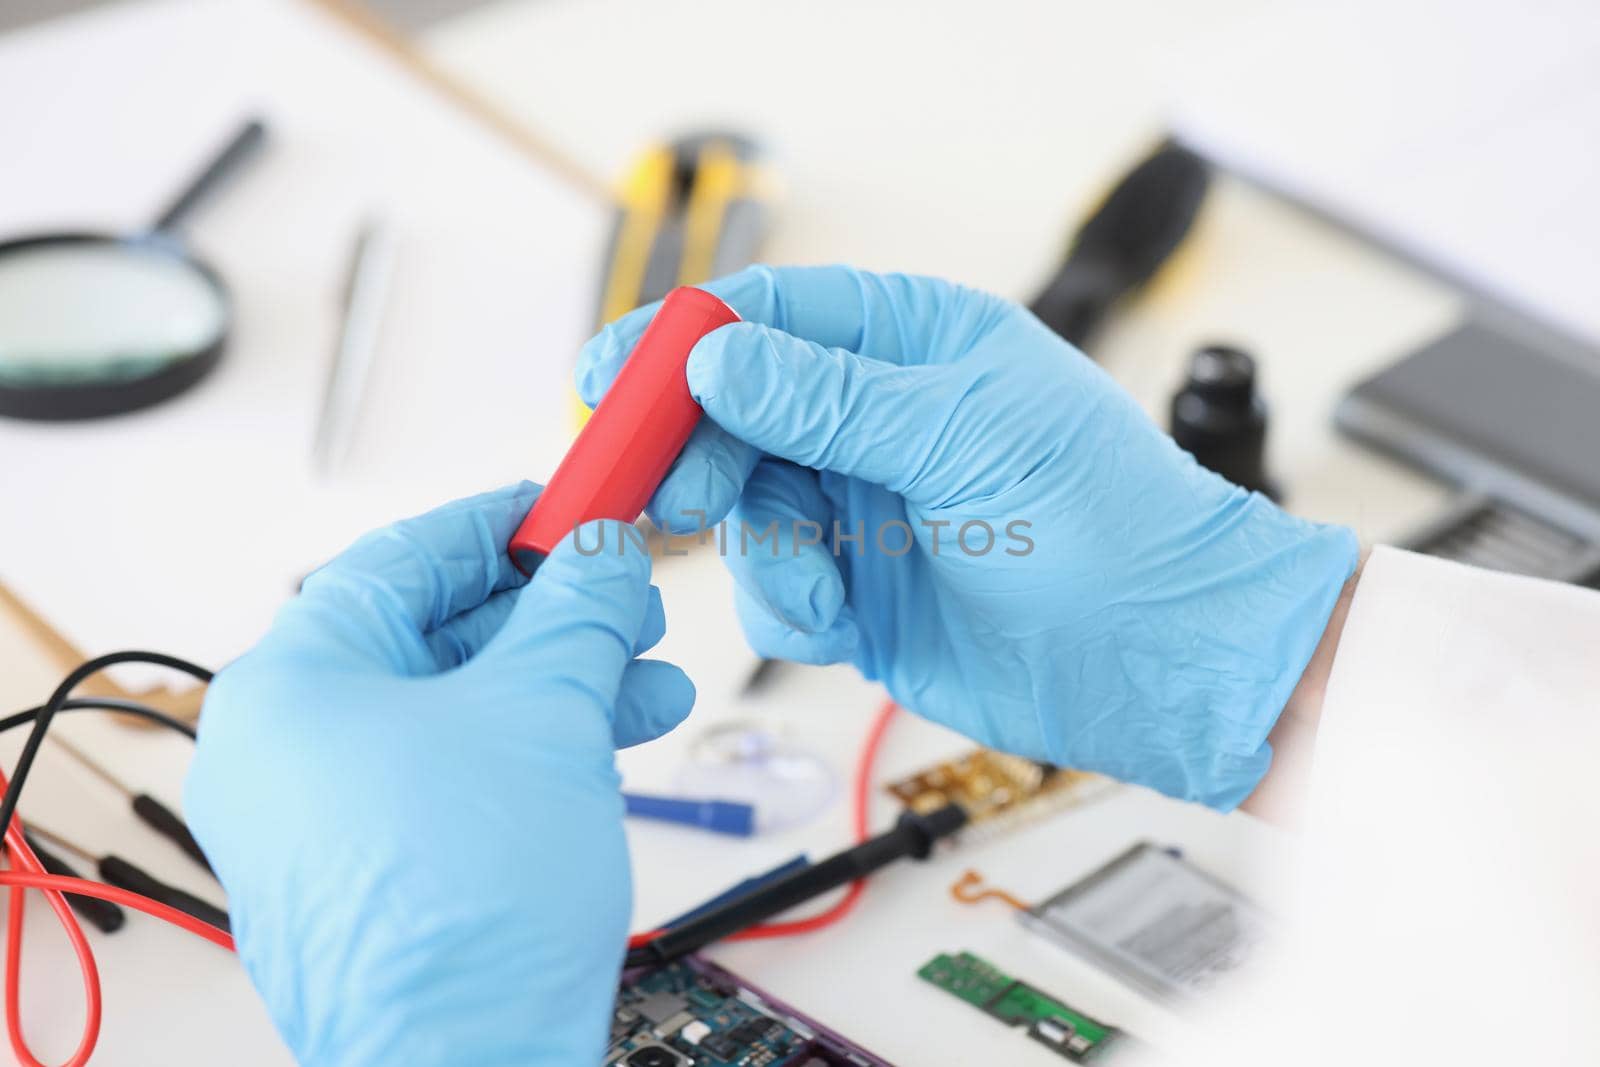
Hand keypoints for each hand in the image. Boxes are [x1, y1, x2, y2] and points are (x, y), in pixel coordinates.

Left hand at [185, 485, 693, 1065]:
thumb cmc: (465, 905)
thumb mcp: (544, 711)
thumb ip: (576, 610)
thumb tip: (600, 551)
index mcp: (289, 685)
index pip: (398, 560)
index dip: (496, 523)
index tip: (561, 504)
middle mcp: (285, 750)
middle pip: (433, 639)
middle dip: (551, 615)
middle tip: (625, 595)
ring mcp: (321, 821)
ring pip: (454, 714)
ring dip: (560, 684)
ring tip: (649, 676)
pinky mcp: (369, 875)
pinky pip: (451, 777)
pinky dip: (530, 749)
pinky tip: (616, 737)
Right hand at [579, 266, 1357, 807]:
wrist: (1157, 654)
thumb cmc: (1101, 519)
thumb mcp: (961, 436)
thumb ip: (827, 399)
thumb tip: (710, 358)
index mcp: (911, 344)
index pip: (769, 316)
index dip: (681, 341)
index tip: (610, 376)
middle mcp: (875, 418)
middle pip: (732, 414)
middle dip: (700, 458)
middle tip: (681, 499)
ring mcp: (860, 505)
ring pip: (742, 509)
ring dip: (762, 554)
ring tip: (818, 590)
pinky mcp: (853, 589)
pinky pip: (772, 587)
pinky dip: (786, 607)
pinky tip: (836, 623)